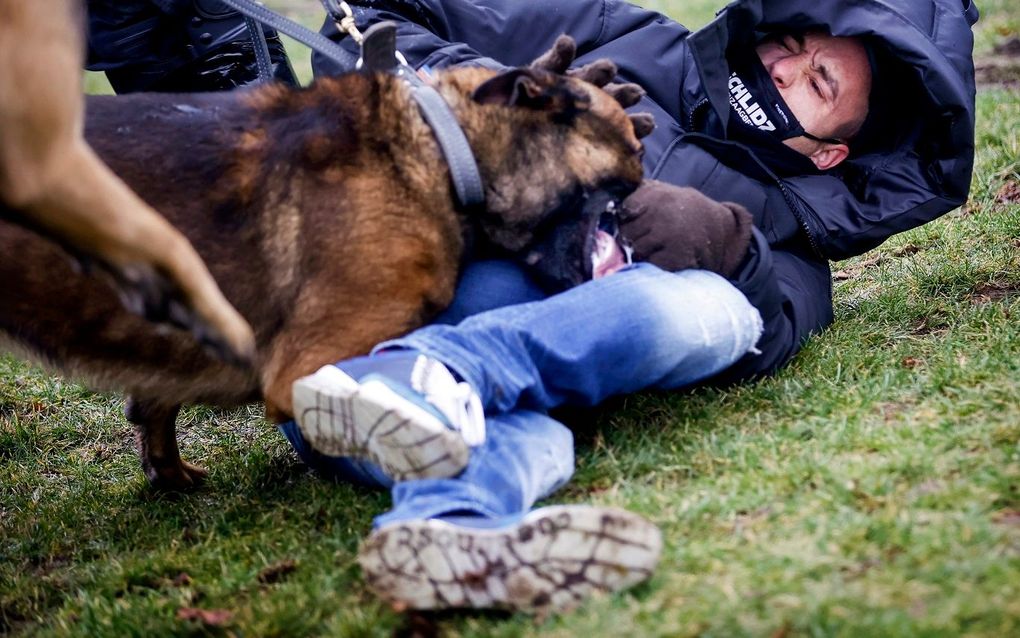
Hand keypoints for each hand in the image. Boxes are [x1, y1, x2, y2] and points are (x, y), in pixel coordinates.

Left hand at [619, 180, 752, 276]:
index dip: (625, 217)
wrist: (718, 228)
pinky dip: (653, 262)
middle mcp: (662, 215)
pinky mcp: (675, 257)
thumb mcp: (663, 191)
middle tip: (645, 234)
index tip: (631, 219)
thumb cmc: (682, 209)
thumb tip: (609, 203)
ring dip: (641, 250)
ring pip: (635, 249)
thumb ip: (638, 193)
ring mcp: (669, 237)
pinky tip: (665, 254)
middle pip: (626, 232)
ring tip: (656, 244)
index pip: (624, 210)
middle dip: (631, 235)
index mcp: (657, 196)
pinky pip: (649, 263)